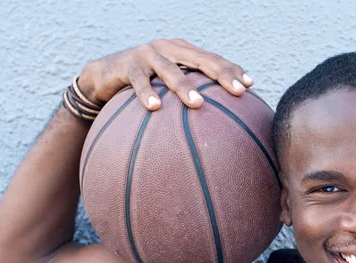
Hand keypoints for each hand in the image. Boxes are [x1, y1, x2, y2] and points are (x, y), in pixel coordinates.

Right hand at [78, 38, 252, 109]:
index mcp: (183, 51)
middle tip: (238, 91)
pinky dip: (146, 93)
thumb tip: (215, 122)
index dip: (232, 70)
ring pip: (171, 70)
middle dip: (222, 75)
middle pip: (201, 60)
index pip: (213, 60)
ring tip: (198, 103)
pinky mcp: (128, 65)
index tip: (251, 85)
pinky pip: (139, 81)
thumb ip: (187, 95)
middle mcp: (169, 48)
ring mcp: (148, 54)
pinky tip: (154, 108)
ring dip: (185, 87)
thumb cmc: (142, 85)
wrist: (104, 75)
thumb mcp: (166, 85)